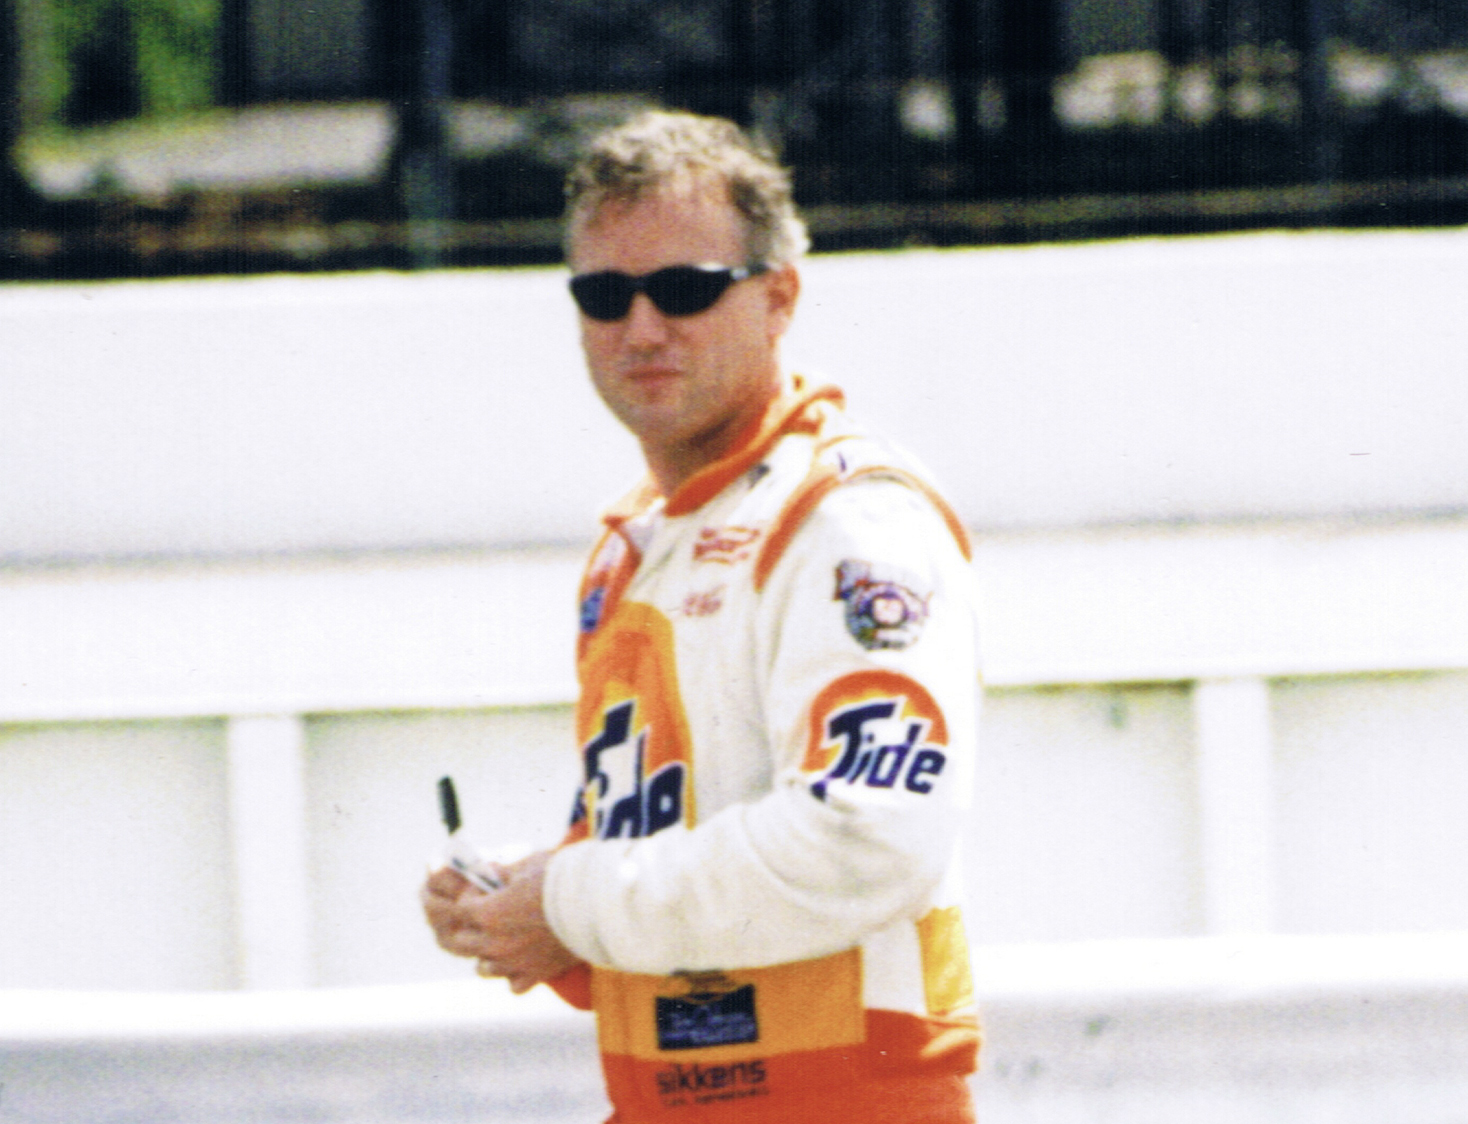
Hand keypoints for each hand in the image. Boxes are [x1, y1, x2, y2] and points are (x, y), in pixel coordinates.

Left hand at [420, 849, 582, 993]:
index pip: (461, 907)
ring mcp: (515, 962)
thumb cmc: (562, 878)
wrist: (599, 903)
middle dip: (468, 926)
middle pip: (461, 943)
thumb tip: (491, 874)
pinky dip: (514, 974)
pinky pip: (514, 984)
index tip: (484, 887)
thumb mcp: (527, 866)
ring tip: (503, 939)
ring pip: (483, 968)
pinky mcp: (538, 974)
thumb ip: (504, 874)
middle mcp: (495, 943)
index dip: (470, 895)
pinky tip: (525, 958)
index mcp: (489, 913)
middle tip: (485, 916)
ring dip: (487, 954)